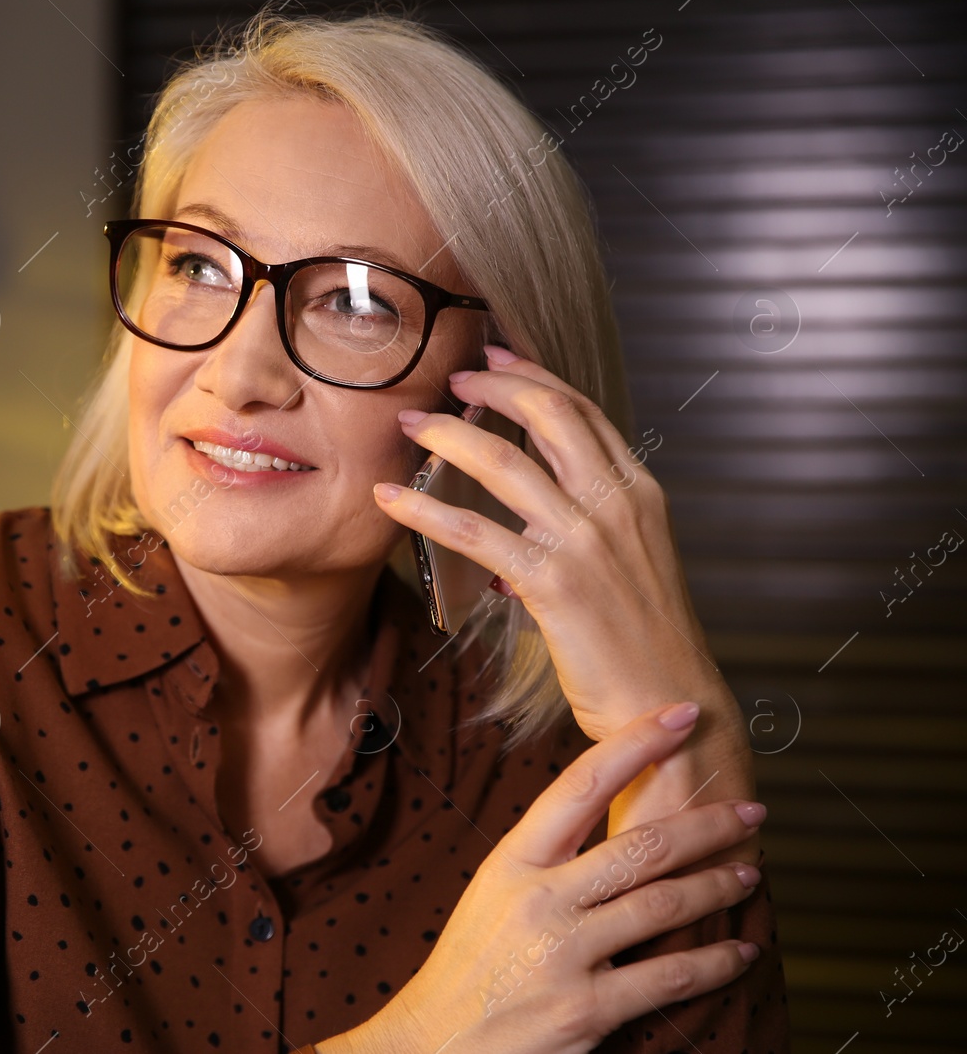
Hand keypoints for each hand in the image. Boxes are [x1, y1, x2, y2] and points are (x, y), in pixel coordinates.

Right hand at [318, 703, 765, 1053]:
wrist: (434, 1042)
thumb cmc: (470, 967)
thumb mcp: (494, 895)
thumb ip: (547, 863)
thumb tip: (610, 829)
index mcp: (513, 862)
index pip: (580, 784)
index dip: (636, 744)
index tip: (679, 716)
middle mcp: (539, 899)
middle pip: (641, 844)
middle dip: (707, 823)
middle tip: (750, 809)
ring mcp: (564, 953)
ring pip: (664, 904)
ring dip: (718, 886)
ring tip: (748, 872)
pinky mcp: (586, 1008)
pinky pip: (667, 975)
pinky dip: (712, 962)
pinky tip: (736, 952)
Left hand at [375, 344, 723, 741]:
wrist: (671, 706)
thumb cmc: (645, 641)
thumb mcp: (630, 563)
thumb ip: (588, 525)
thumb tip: (531, 515)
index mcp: (639, 493)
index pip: (583, 411)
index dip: (534, 376)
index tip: (495, 354)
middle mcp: (616, 504)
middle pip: (548, 415)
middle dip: (493, 385)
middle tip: (448, 377)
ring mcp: (585, 541)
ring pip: (503, 463)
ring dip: (447, 436)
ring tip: (409, 426)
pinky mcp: (553, 583)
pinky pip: (473, 531)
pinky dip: (424, 510)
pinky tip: (390, 501)